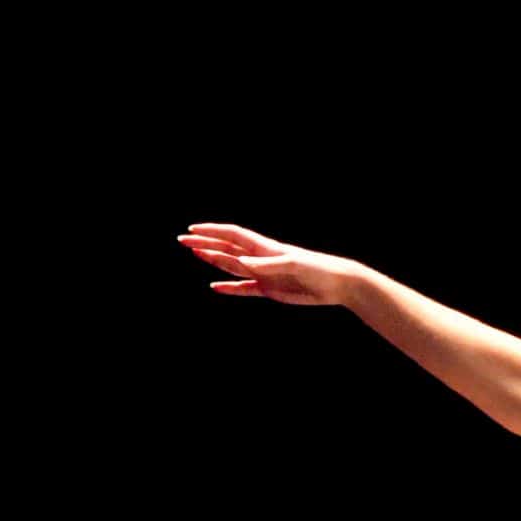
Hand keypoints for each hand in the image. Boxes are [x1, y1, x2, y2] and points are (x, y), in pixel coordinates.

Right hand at [176, 222, 357, 304]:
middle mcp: (261, 258)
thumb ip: (268, 265)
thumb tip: (243, 265)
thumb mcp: (293, 265)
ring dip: (213, 260)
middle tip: (183, 241)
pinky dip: (230, 287)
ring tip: (195, 254)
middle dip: (205, 243)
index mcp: (265, 247)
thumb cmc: (318, 268)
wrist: (336, 284)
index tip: (193, 230)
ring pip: (232, 266)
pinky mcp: (270, 290)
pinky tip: (215, 286)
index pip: (233, 235)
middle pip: (227, 249)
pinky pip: (244, 288)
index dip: (212, 232)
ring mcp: (264, 274)